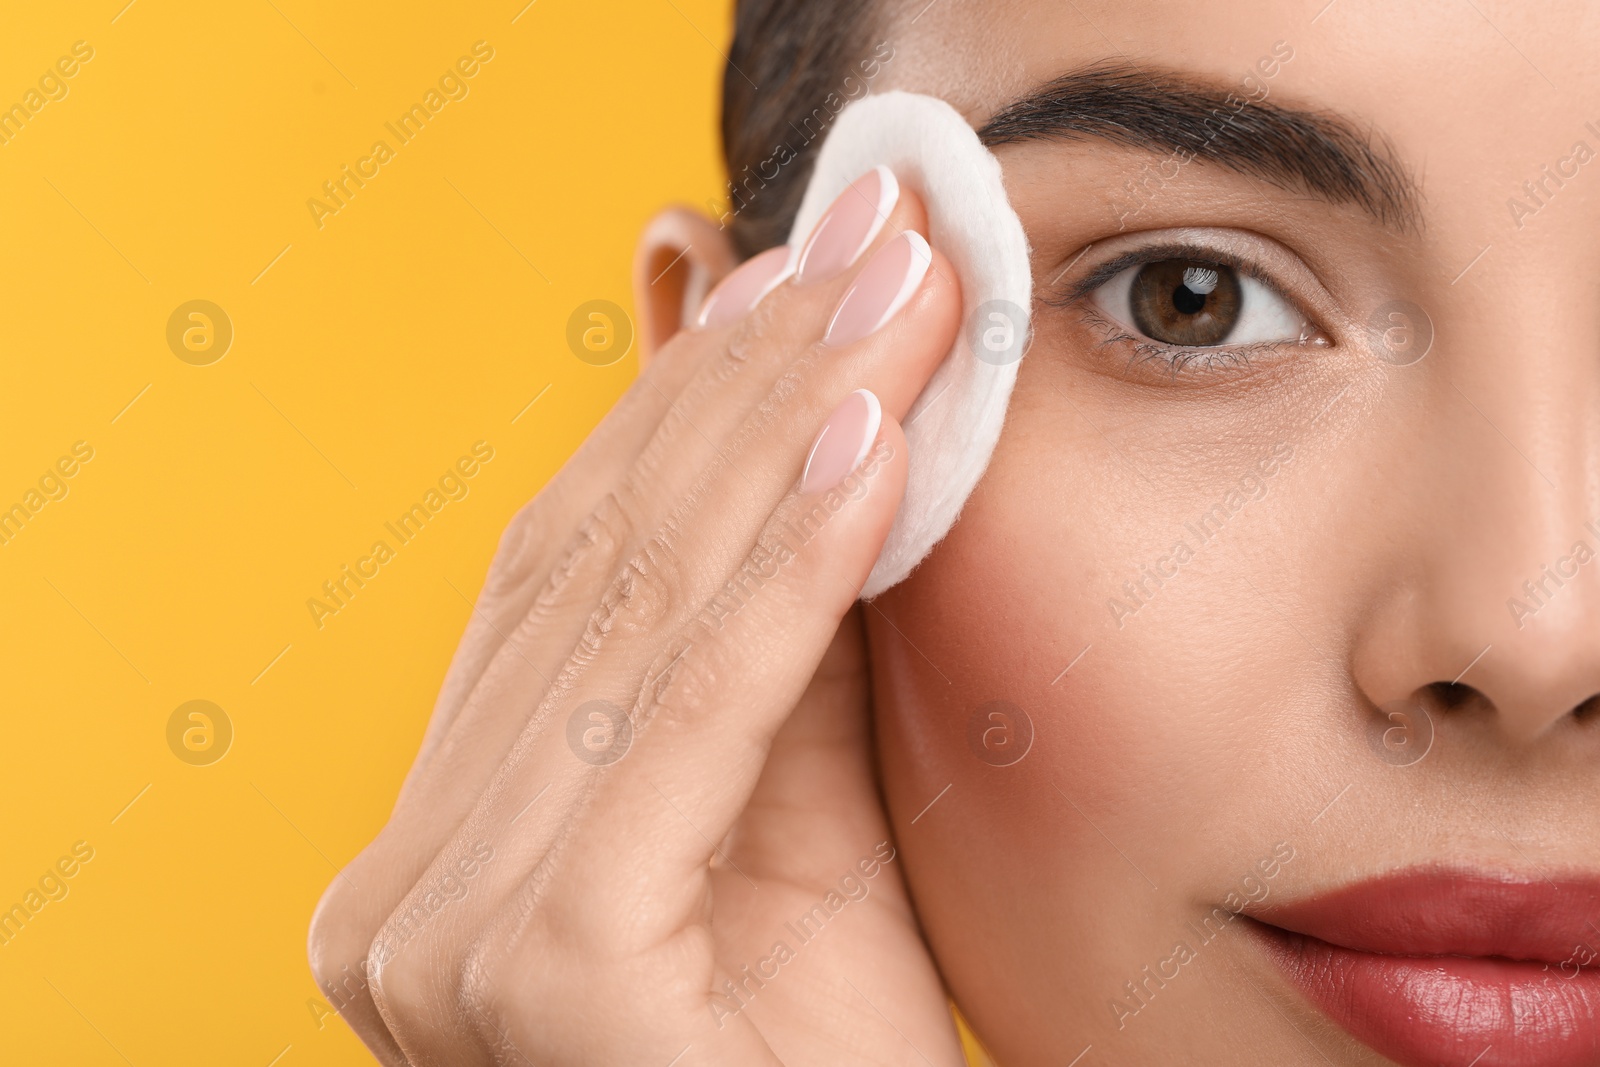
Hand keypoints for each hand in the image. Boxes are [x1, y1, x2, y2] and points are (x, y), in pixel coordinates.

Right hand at [307, 173, 966, 1065]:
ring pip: (628, 620)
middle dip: (736, 385)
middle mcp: (402, 889)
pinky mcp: (537, 974)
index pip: (565, 570)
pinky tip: (863, 447)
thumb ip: (757, 606)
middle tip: (862, 240)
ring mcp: (441, 939)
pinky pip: (688, 720)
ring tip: (883, 304)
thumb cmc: (840, 1028)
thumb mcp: (794, 785)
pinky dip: (783, 574)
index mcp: (444, 842)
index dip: (678, 401)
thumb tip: (773, 385)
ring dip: (771, 438)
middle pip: (586, 571)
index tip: (787, 267)